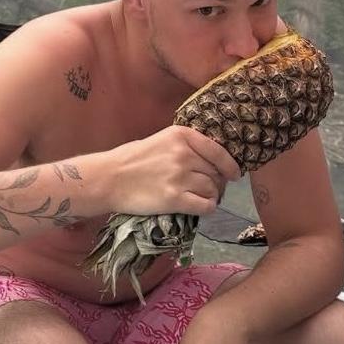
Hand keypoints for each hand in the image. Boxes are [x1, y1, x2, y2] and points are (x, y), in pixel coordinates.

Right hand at [104, 126, 240, 216]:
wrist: (108, 179)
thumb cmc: (132, 159)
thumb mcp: (161, 140)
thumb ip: (186, 147)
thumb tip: (214, 162)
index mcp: (182, 135)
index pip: (218, 151)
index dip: (230, 165)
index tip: (235, 174)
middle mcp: (184, 154)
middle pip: (216, 173)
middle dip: (217, 183)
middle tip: (207, 189)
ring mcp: (180, 176)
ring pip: (213, 190)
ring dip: (210, 196)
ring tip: (198, 198)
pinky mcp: (175, 199)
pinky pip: (206, 206)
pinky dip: (207, 208)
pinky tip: (198, 207)